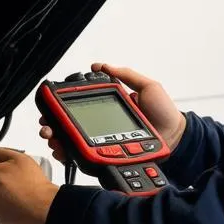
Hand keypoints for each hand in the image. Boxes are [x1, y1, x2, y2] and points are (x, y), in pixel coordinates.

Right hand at [39, 62, 186, 164]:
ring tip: (54, 140)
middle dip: (52, 127)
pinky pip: (85, 158)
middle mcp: (101, 125)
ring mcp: (103, 142)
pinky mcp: (108, 156)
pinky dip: (71, 156)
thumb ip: (126, 75)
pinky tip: (64, 153)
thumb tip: (101, 66)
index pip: (78, 106)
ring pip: (72, 143)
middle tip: (47, 127)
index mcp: (108, 107)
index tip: (51, 108)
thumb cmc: (164, 113)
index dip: (61, 108)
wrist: (176, 138)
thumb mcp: (147, 86)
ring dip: (57, 142)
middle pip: (68, 127)